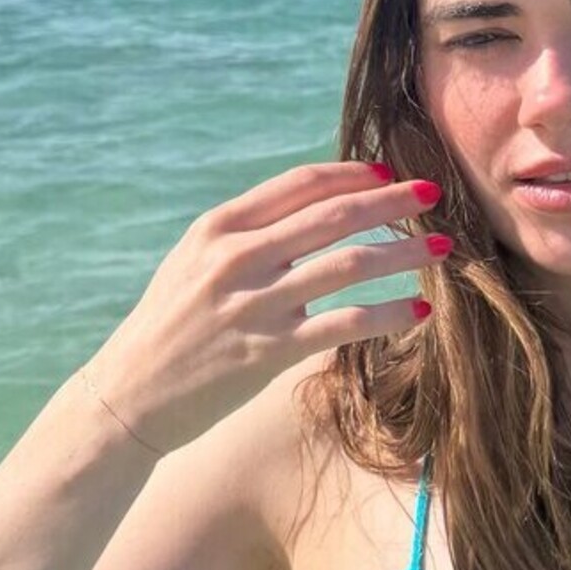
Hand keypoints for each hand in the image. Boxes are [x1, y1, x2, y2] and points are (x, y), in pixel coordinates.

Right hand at [81, 161, 448, 455]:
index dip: (352, 174)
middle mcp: (236, 257)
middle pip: (333, 215)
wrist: (127, 395)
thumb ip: (245, 236)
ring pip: (349, 264)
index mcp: (218, 228)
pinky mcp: (268, 351)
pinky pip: (344, 324)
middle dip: (391, 202)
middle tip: (432, 193)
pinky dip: (388, 314)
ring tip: (442, 249)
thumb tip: (308, 212)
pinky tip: (419, 311)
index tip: (388, 173)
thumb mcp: (193, 264)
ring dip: (404, 253)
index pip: (300, 184)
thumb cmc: (168, 328)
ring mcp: (254, 304)